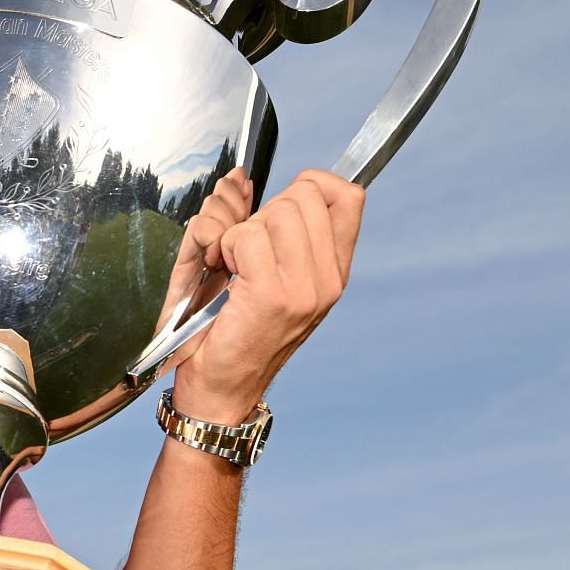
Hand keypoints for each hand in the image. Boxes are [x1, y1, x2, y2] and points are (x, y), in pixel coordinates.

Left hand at [173, 169, 364, 423]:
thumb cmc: (235, 331)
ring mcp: (306, 289)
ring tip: (233, 264)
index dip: (308, 185)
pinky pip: (246, 235)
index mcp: (334, 271)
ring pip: (276, 212)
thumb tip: (240, 180)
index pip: (347, 196)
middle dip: (264, 210)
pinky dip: (224, 247)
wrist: (221, 388)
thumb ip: (271, 228)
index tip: (276, 211)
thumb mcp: (269, 276)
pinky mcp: (273, 296)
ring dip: (240, 231)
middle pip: (304, 195)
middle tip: (245, 248)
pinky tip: (224, 274)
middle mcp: (328, 280)